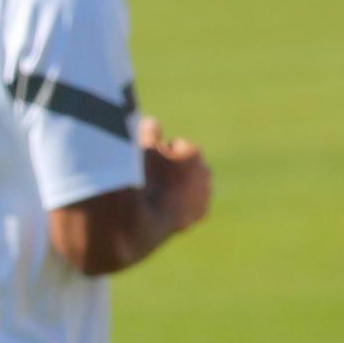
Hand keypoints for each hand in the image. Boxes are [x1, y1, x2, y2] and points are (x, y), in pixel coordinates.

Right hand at [140, 116, 211, 232]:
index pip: (175, 145)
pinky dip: (182, 202)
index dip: (159, 153)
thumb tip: (151, 122)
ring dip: (179, 184)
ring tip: (158, 192)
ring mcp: (204, 194)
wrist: (141, 221)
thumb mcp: (139, 149)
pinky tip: (166, 206)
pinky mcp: (200, 213)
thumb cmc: (139, 181)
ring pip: (190, 183)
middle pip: (185, 163)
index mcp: (192, 154)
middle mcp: (204, 173)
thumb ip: (147, 132)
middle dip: (173, 167)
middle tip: (152, 177)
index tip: (148, 163)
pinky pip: (192, 202)